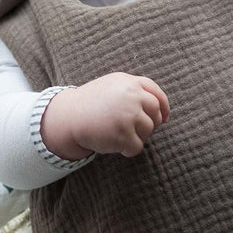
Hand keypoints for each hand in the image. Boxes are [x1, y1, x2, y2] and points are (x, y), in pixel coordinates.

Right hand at [40, 72, 169, 160]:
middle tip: (133, 129)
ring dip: (136, 136)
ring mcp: (129, 115)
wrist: (69, 116)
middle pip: (155, 114)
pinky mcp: (123, 134)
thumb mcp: (113, 86)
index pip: (157, 95)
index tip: (163, 118)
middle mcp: (132, 97)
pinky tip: (114, 144)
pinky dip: (128, 149)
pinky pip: (137, 147)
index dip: (163, 108)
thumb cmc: (91, 103)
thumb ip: (135, 91)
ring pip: (148, 131)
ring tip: (117, 133)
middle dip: (150, 124)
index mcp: (130, 83)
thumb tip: (161, 111)